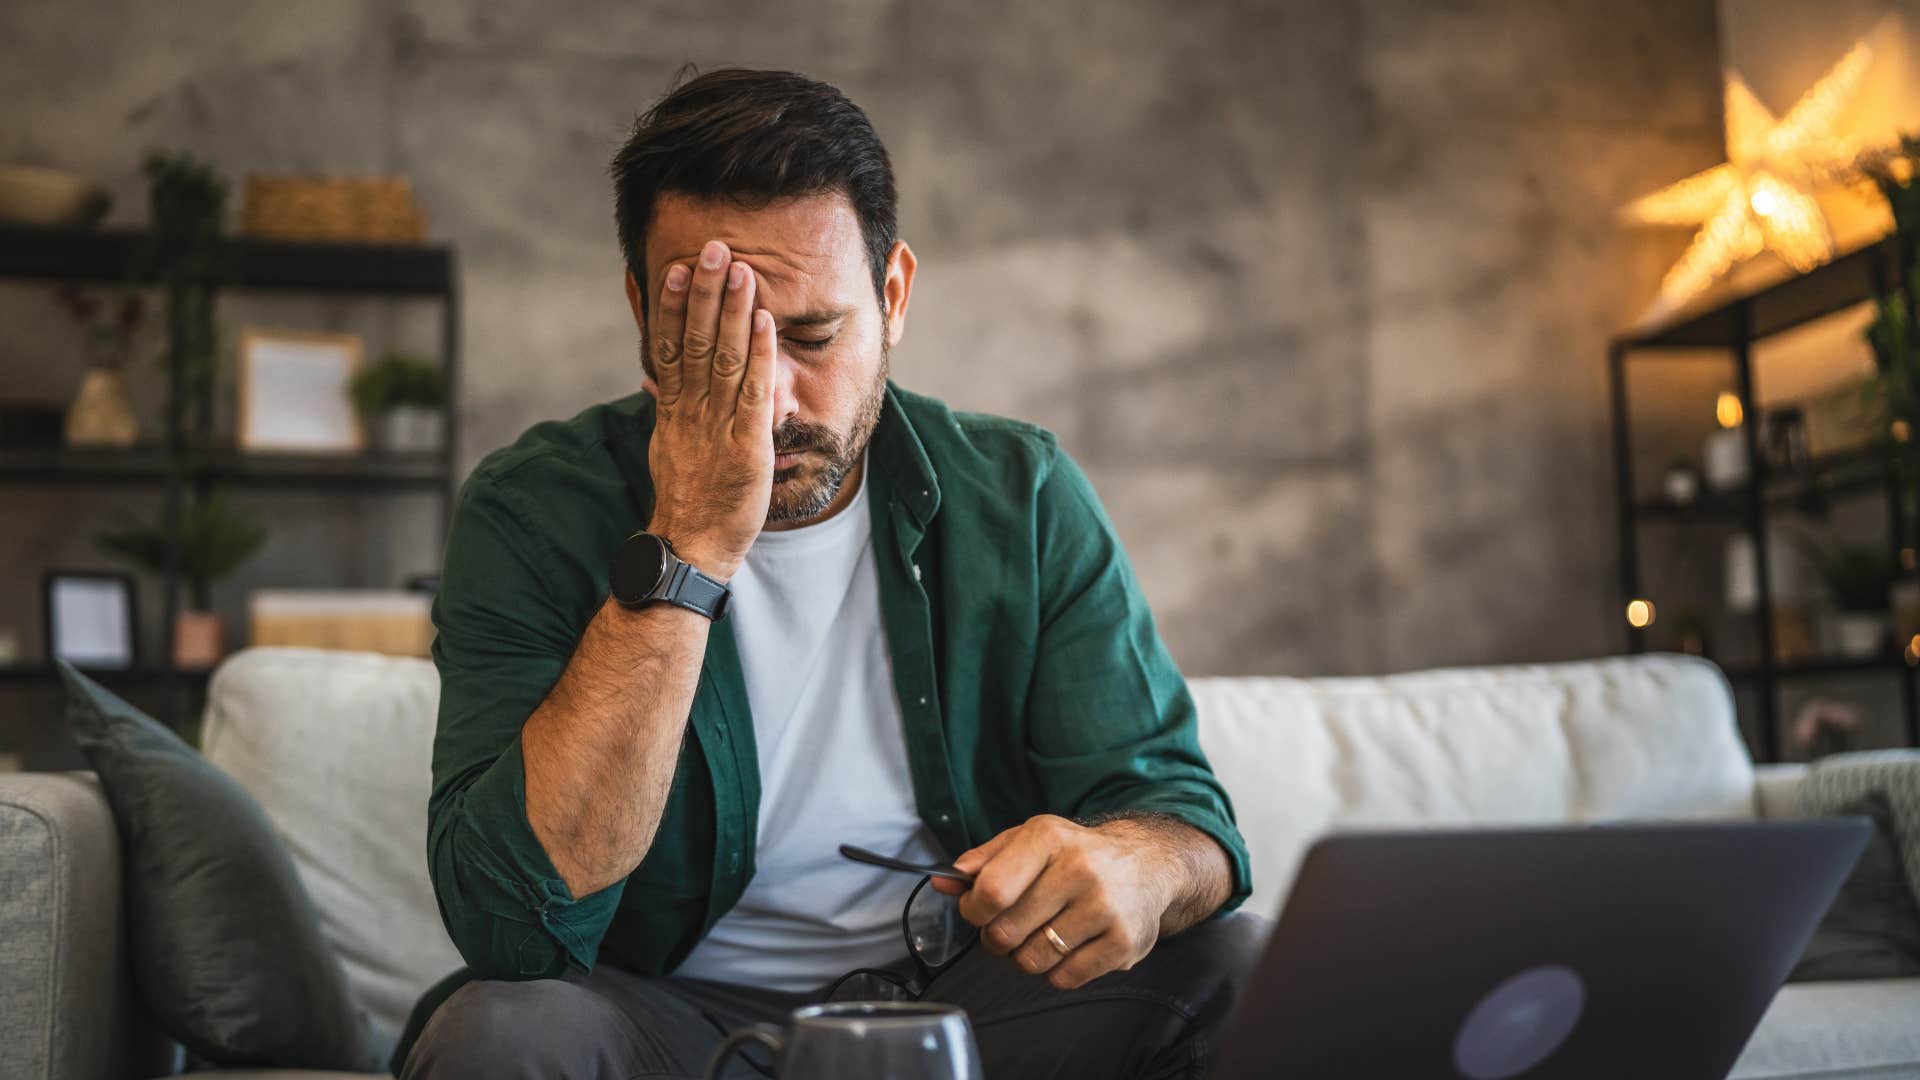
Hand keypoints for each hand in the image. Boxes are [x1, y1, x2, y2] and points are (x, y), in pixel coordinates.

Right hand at [642, 240, 776, 579]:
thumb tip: (658, 380)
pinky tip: (765, 323)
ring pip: (722, 360)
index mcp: (673, 410)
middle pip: (694, 343)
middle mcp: (691, 411)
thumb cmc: (690, 497)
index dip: (671, 307)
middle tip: (712, 250)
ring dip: (732, 313)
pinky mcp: (746, 445)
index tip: (675, 268)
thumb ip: (669, 408)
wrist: (693, 547)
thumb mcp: (670, 445)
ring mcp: (717, 427)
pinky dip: (758, 356)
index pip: (669, 347)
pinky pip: (751, 393)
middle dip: (704, 294)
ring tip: (741, 271)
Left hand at [929, 814, 1181, 989]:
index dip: (972, 911)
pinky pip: (1064, 978)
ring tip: (1043, 934)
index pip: (991, 891)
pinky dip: (1057, 970)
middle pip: (1006, 932)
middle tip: (1010, 927)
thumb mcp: (1031, 840)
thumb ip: (984, 860)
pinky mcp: (1124, 943)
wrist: (1149, 865)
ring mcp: (1105, 908)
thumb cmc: (1077, 854)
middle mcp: (1080, 869)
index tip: (978, 911)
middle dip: (997, 937)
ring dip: (1027, 956)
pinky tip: (1070, 945)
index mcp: (1050, 838)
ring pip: (1032, 960)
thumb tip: (942, 880)